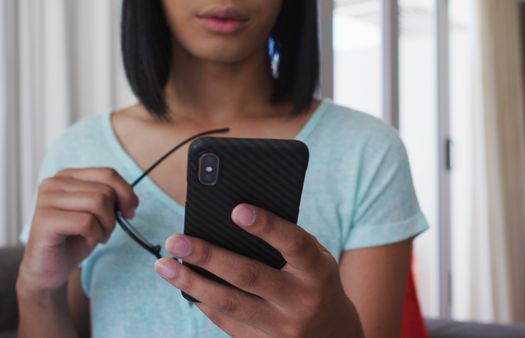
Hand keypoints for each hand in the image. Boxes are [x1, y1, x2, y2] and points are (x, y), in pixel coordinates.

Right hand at [19, 168, 138, 293]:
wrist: (50, 267)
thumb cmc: (75, 238)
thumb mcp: (99, 213)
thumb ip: (114, 199)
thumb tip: (132, 200)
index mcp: (67, 176)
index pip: (108, 174)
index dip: (126, 193)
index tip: (129, 211)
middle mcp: (54, 183)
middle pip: (105, 191)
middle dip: (113, 215)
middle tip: (104, 230)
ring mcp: (47, 199)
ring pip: (98, 203)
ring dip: (105, 226)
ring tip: (96, 235)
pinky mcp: (45, 219)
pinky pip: (86, 222)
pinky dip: (95, 235)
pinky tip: (86, 240)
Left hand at [155, 204, 363, 337]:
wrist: (332, 335)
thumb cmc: (316, 282)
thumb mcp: (315, 260)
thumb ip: (285, 243)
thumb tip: (232, 221)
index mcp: (318, 271)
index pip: (294, 244)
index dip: (267, 226)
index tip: (236, 210)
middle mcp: (301, 301)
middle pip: (250, 276)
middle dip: (208, 257)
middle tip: (176, 241)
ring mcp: (282, 327)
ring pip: (230, 304)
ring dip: (192, 284)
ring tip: (164, 266)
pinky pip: (227, 322)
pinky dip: (203, 302)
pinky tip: (186, 286)